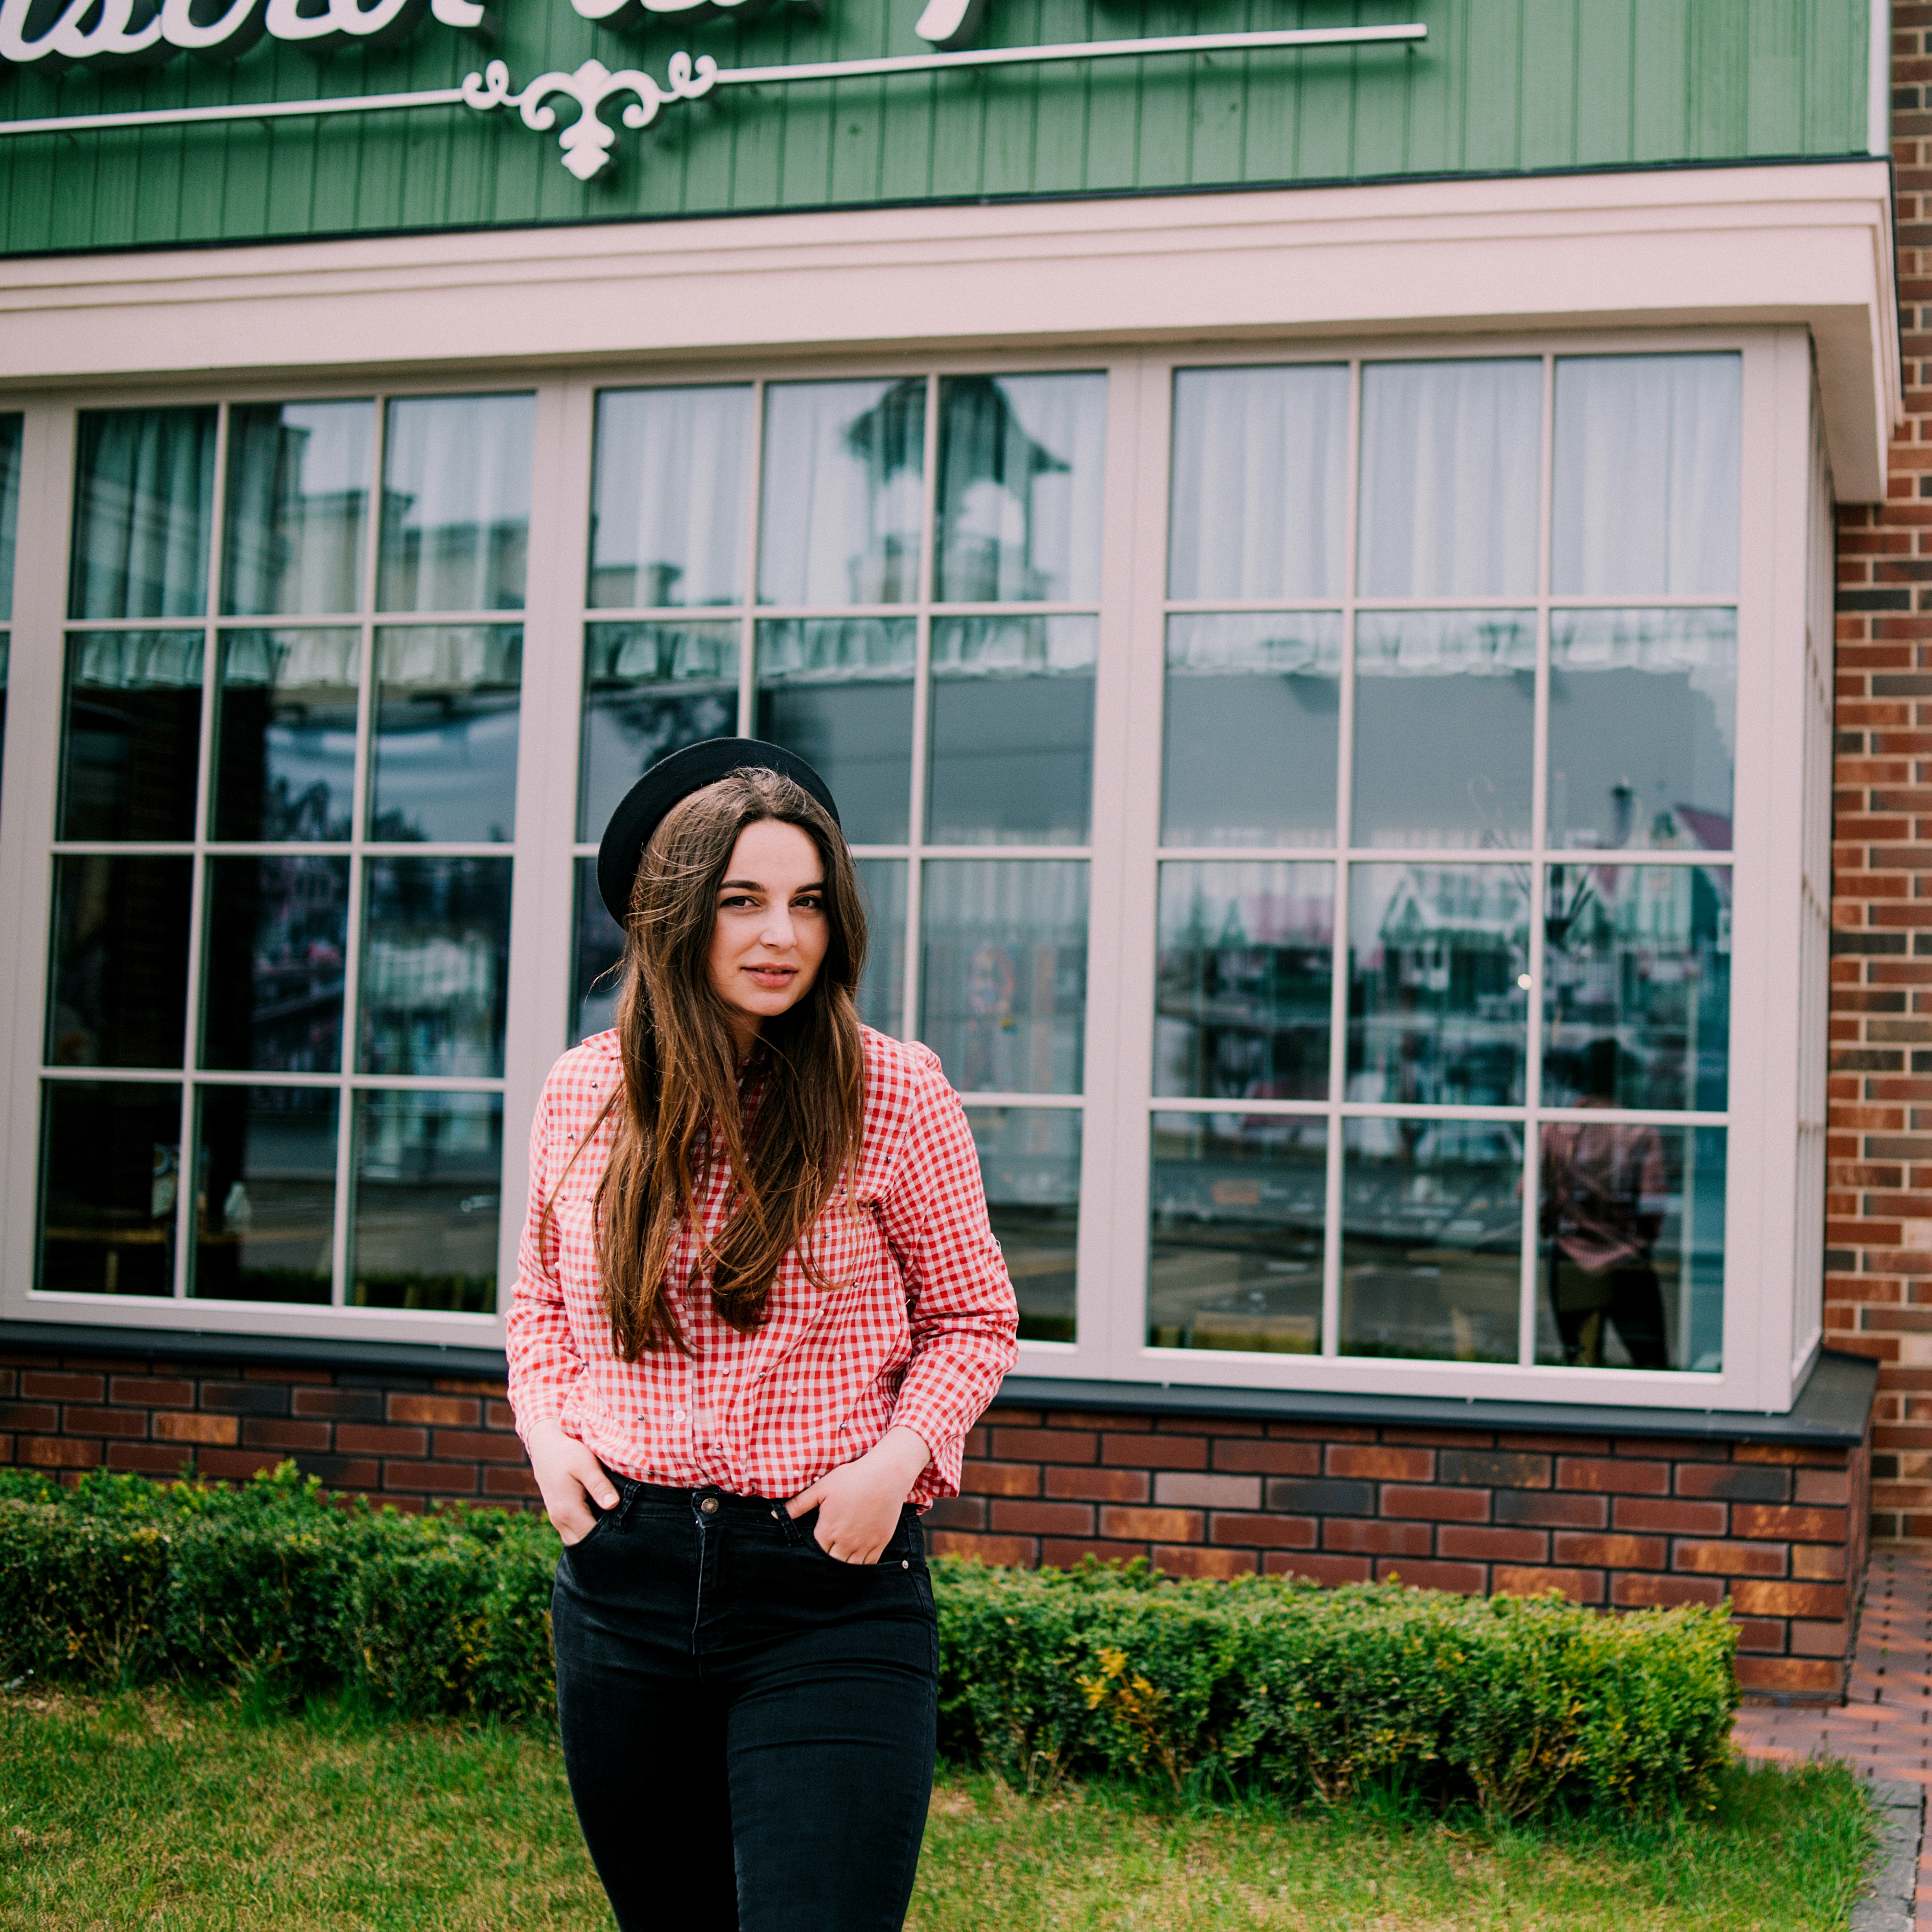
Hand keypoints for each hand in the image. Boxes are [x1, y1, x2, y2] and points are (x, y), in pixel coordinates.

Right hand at [526, 1417, 618, 1545]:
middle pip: (583, 1545)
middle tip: (626, 1538)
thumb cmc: (568, 1453)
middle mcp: (559, 1521)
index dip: (610, 1539)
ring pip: (577, 1541)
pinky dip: (586, 1533)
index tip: (628, 1535)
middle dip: (602, 1545)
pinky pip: (573, 1533)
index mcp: (568, 1511)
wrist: (545, 1447)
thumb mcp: (586, 1464)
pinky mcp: (558, 1515)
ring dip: (594, 1540)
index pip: (591, 1538)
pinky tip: (603, 1523)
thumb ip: (599, 1486)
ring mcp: (557, 1520)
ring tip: (616, 1532)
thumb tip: (613, 1505)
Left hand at [786, 1426, 931, 1563]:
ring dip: (843, 1569)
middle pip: (832, 1564)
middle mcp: (845, 1542)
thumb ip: (799, 1504)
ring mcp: (864, 1544)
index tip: (811, 1554)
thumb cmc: (852, 1478)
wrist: (885, 1475)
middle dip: (827, 1565)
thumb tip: (776, 1516)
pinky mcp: (880, 1543)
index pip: (815, 1553)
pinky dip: (862, 1567)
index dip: (812, 1555)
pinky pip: (869, 1564)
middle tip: (823, 1564)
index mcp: (828, 1530)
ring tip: (838, 1568)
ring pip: (850, 1568)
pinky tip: (857, 1565)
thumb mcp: (822, 1488)